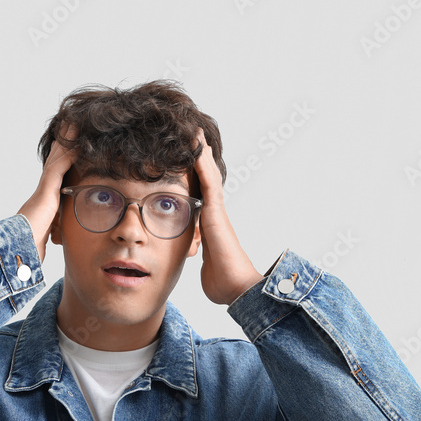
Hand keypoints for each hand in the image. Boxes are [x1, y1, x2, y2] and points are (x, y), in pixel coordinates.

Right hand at [17, 122, 78, 261]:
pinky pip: (60, 165)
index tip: (70, 147)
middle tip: (71, 125)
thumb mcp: (49, 233)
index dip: (63, 159)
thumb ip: (54, 229)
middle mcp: (44, 188)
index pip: (57, 174)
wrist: (22, 245)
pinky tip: (79, 142)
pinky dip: (70, 153)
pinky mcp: (48, 188)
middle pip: (56, 159)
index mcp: (46, 198)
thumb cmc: (32, 244)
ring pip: (58, 157)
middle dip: (64, 143)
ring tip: (76, 124)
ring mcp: (45, 186)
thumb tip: (57, 236)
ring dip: (67, 141)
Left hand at [193, 128, 263, 304]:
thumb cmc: (222, 283)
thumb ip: (198, 257)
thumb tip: (193, 260)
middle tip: (192, 136)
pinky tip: (196, 146)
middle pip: (204, 179)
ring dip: (200, 153)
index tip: (184, 161)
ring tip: (194, 132)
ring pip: (207, 175)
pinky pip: (208, 182)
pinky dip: (202, 163)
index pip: (198, 195)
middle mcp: (213, 214)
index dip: (192, 177)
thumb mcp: (203, 265)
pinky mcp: (216, 212)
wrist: (236, 288)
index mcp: (208, 225)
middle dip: (198, 158)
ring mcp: (216, 211)